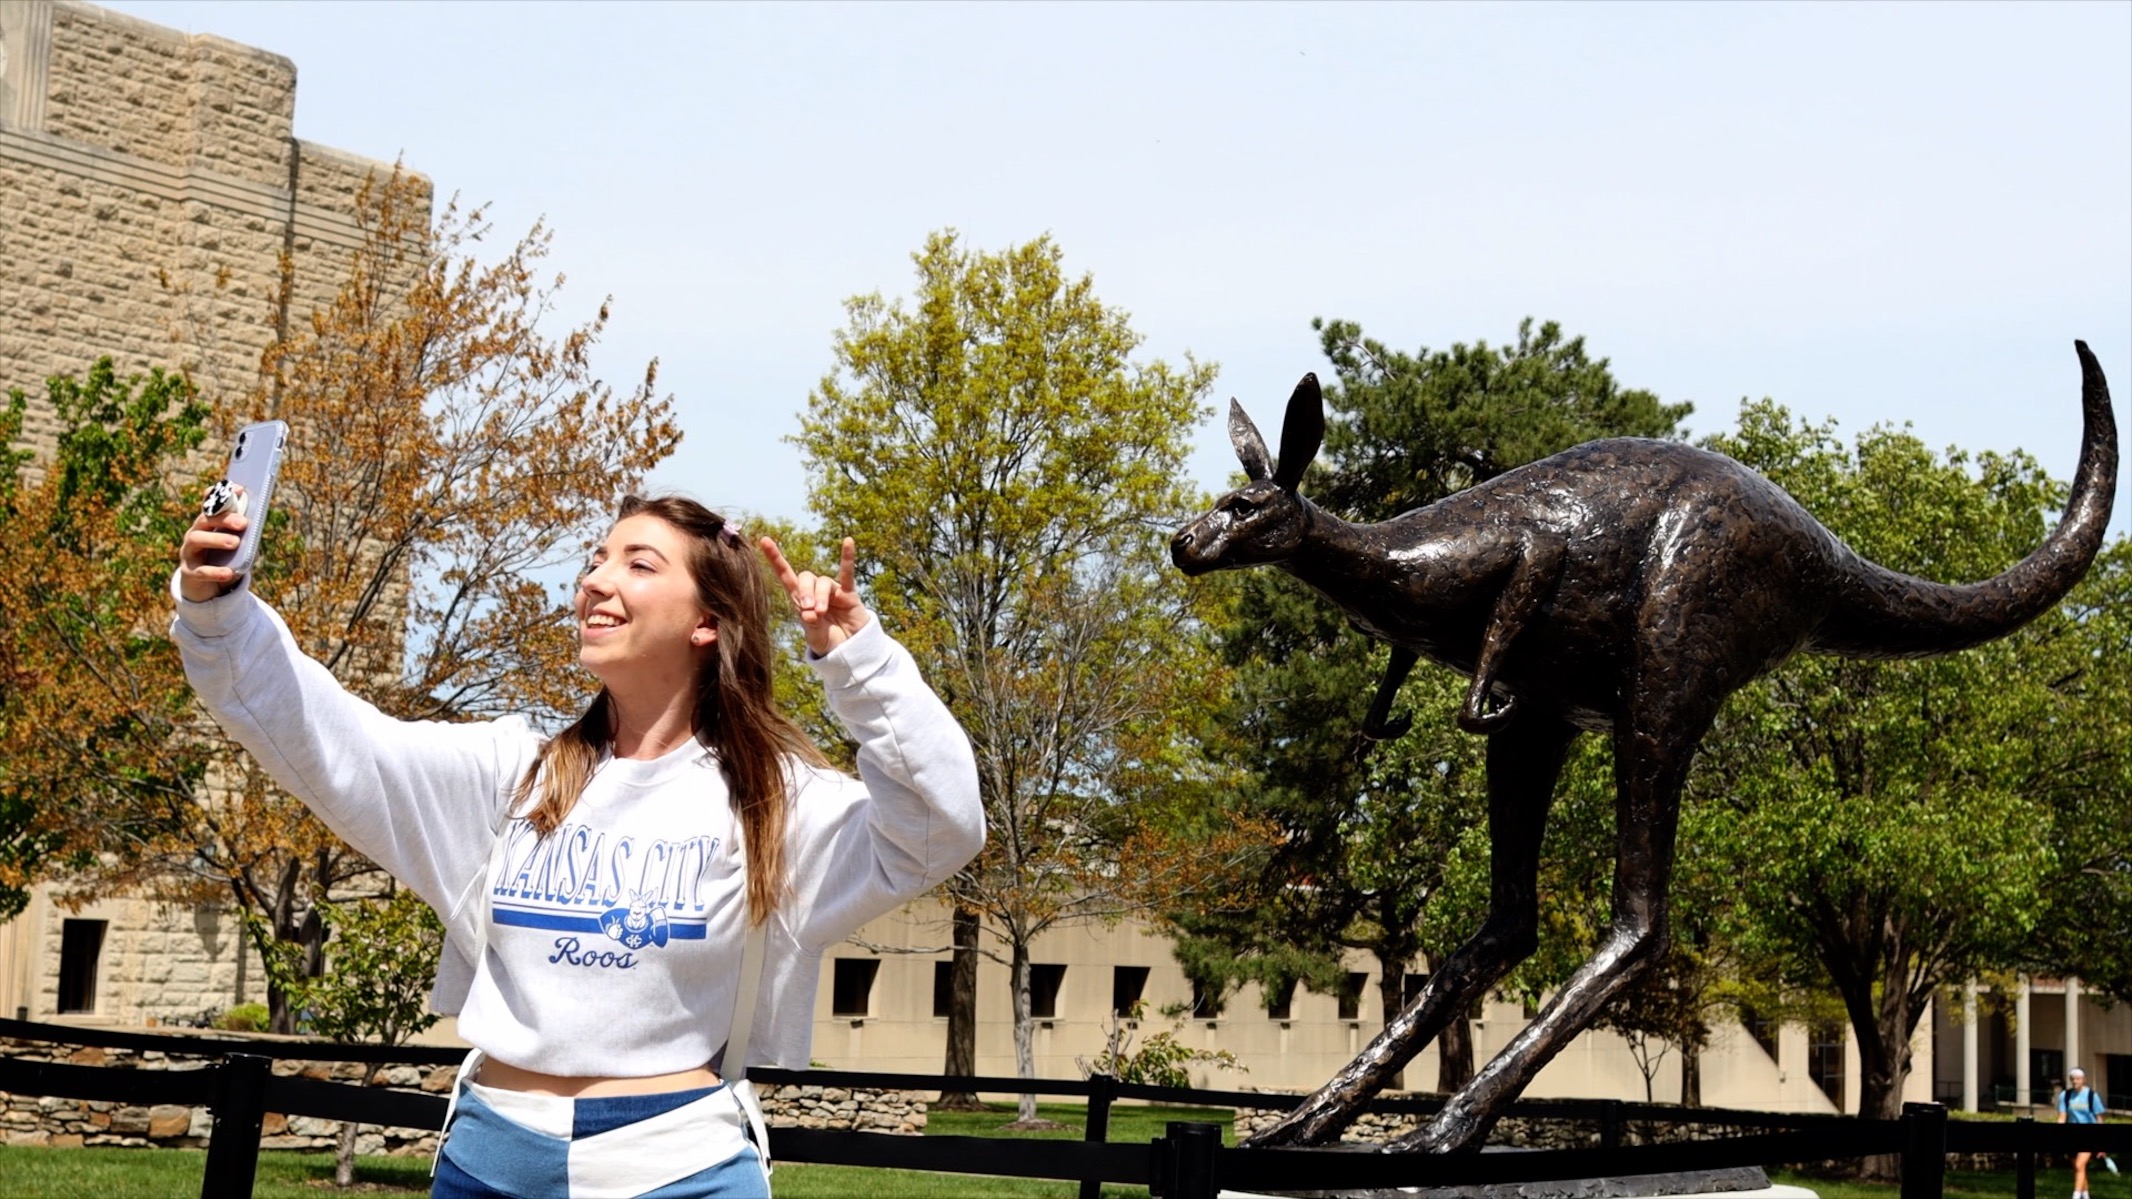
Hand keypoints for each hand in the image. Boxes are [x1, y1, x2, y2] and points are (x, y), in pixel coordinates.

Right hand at [177, 492, 247, 602]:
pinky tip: (229, 572)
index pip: (208, 504)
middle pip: (204, 519)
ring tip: (235, 543)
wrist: (208, 587)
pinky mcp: (189, 572)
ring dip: (216, 539)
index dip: (219, 494)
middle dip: (224, 518)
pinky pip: (200, 571)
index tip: (238, 488)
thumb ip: (243, 533)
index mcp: (207, 524)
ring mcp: (189, 552)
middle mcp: (194, 533)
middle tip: (243, 523)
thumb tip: (256, 522)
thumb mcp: (236, 545)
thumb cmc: (225, 559)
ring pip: (196, 540)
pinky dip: (215, 571)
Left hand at [760, 535, 871, 655]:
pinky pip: (847, 573)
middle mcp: (814, 591)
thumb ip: (811, 626)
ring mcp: (832, 591)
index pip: (785, 575)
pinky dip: (847, 557)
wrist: (850, 648)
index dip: (775, 559)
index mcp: (800, 601)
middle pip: (805, 577)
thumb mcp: (815, 637)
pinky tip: (848, 541)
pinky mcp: (849, 593)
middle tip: (808, 609)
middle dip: (805, 592)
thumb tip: (810, 613)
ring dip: (820, 596)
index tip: (764, 540)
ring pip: (823, 582)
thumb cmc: (828, 641)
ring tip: (821, 613)